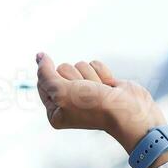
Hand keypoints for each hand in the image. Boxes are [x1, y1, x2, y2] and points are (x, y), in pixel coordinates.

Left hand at [34, 53, 166, 149]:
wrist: (128, 111)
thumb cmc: (93, 106)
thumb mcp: (60, 91)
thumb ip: (44, 73)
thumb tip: (39, 56)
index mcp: (55, 111)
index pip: (44, 81)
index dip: (56, 80)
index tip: (70, 92)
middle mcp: (68, 102)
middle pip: (62, 70)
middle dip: (76, 78)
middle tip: (87, 93)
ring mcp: (86, 92)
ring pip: (80, 65)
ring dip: (90, 76)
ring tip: (100, 91)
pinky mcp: (101, 83)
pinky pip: (94, 64)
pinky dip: (102, 73)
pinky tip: (109, 86)